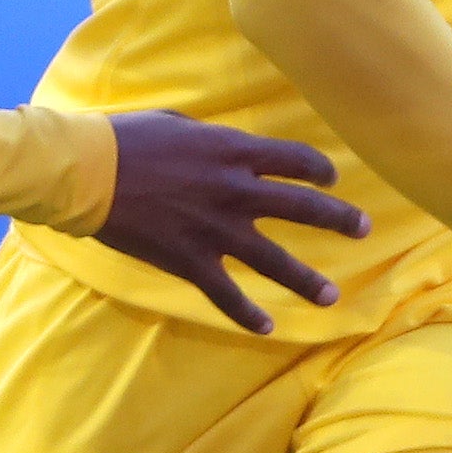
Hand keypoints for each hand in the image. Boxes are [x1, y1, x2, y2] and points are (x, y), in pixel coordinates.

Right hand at [90, 112, 364, 333]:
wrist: (87, 173)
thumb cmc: (125, 139)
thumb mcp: (177, 124)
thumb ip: (211, 139)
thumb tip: (224, 146)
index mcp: (233, 151)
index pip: (296, 159)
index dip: (321, 169)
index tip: (333, 178)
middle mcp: (236, 191)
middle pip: (304, 207)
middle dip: (340, 220)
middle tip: (365, 230)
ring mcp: (216, 230)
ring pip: (277, 260)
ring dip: (307, 280)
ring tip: (331, 296)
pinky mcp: (191, 261)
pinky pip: (228, 295)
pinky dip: (248, 315)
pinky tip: (267, 327)